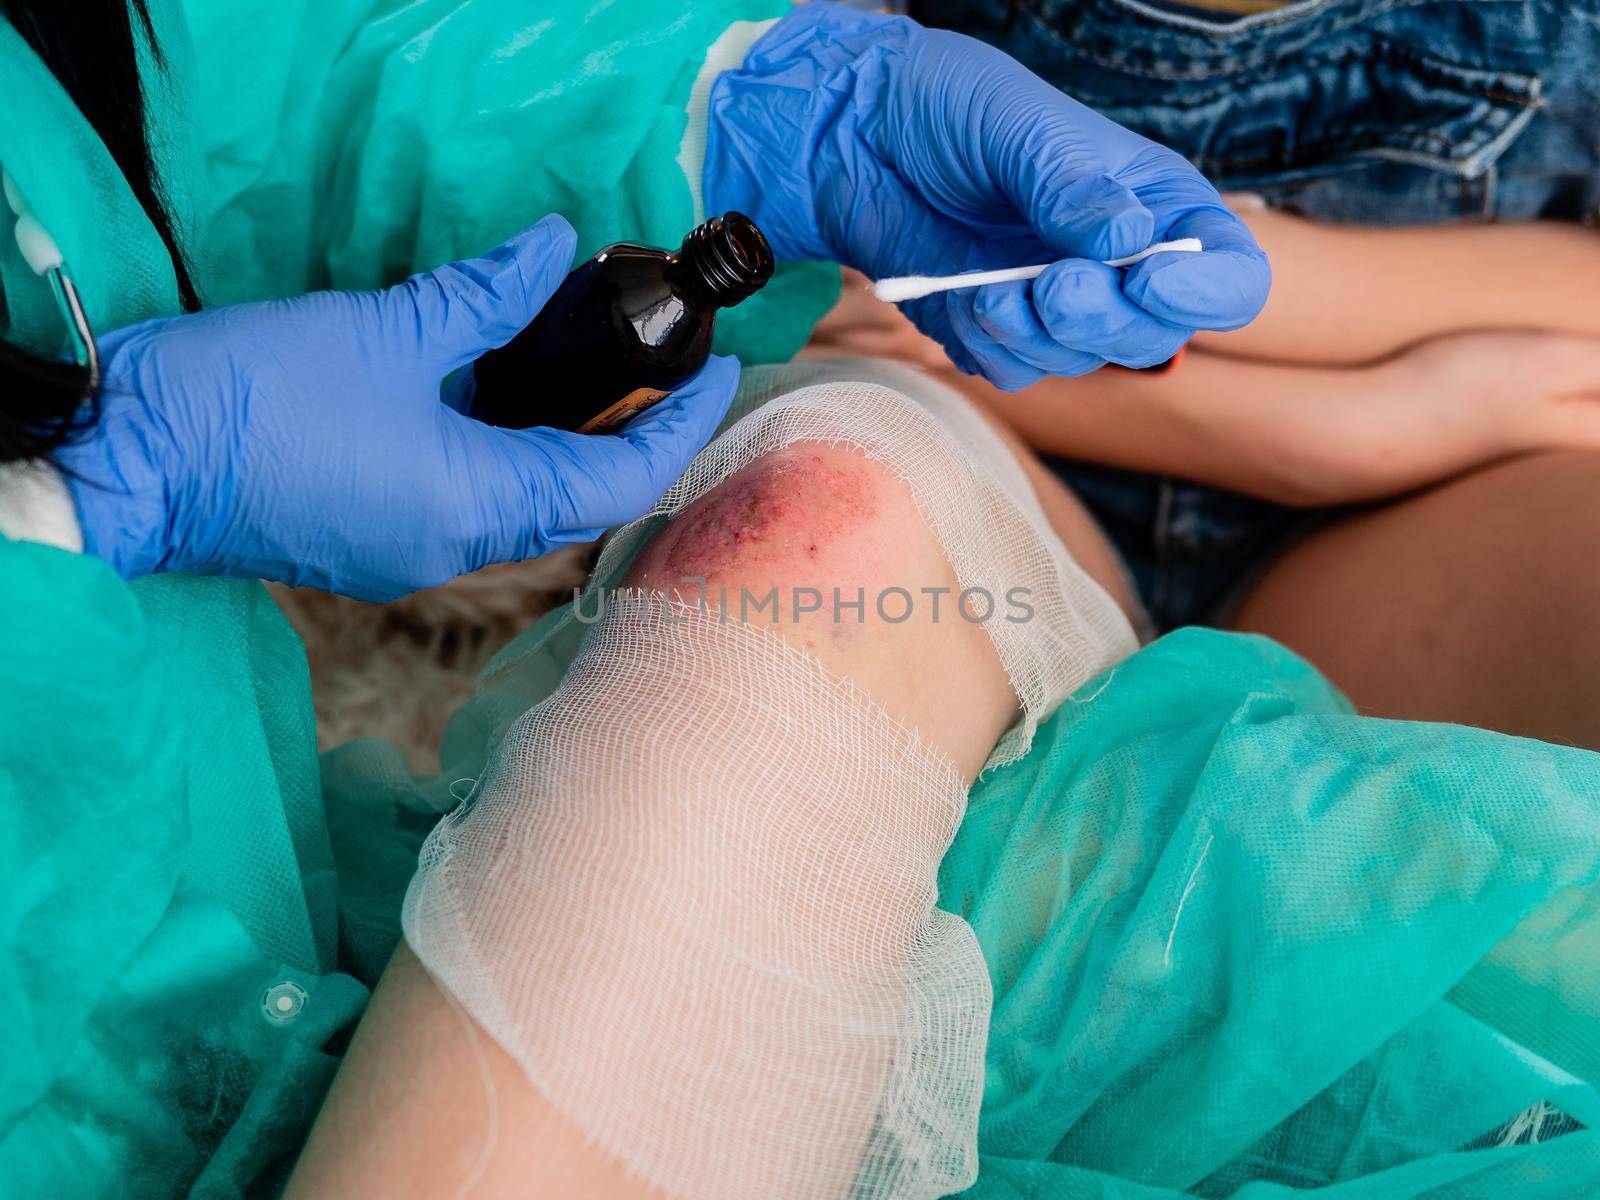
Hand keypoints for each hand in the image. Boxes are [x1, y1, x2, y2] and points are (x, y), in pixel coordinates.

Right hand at [56, 217, 738, 599]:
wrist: (125, 465)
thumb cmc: (248, 402)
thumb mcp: (382, 332)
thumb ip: (483, 294)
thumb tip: (550, 249)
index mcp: (476, 507)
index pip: (619, 479)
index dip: (679, 424)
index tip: (717, 369)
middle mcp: (455, 548)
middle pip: (580, 498)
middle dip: (632, 433)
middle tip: (662, 366)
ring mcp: (411, 553)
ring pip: (524, 504)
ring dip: (566, 444)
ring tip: (594, 371)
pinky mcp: (372, 540)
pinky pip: (470, 504)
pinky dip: (505, 455)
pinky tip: (502, 397)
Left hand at [704, 3, 1268, 388]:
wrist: (854, 136)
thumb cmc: (945, 107)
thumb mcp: (1015, 124)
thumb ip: (1069, 184)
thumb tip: (1126, 236)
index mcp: (1153, 200)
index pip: (1226, 274)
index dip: (1203, 295)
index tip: (1149, 282)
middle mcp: (1117, 260)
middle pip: (1154, 336)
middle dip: (1102, 321)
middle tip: (1052, 286)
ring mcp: (1058, 301)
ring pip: (1079, 361)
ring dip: (1034, 336)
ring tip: (986, 290)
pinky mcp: (1001, 330)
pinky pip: (1015, 372)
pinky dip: (988, 347)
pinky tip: (960, 301)